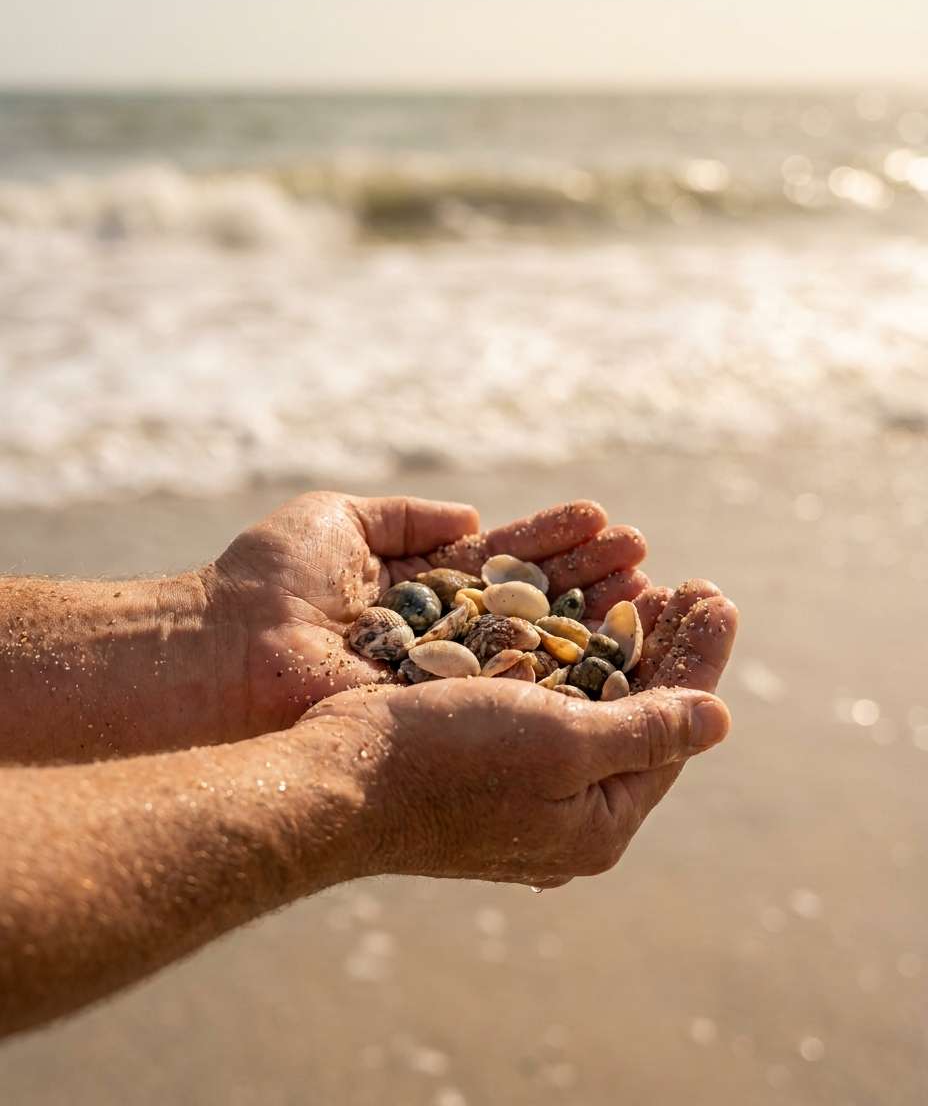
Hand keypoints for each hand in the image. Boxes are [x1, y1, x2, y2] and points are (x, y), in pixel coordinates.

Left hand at [207, 492, 647, 734]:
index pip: (504, 561)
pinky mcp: (444, 715)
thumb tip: (472, 516)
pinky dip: (565, 665)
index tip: (607, 522)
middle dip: (590, 576)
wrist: (225, 651)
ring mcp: (446, 679)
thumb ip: (408, 517)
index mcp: (419, 591)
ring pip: (537, 644)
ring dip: (592, 614)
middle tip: (648, 558)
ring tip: (652, 587)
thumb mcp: (338, 519)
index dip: (554, 542)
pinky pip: (515, 687)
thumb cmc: (268, 581)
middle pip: (533, 602)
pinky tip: (610, 640)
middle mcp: (443, 638)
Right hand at [300, 583, 736, 887]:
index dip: (700, 659)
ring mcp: (525, 788)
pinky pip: (545, 700)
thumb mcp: (562, 744)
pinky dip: (567, 653)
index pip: (673, 730)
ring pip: (591, 702)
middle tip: (696, 587)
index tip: (718, 597)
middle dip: (667, 646)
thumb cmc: (450, 760)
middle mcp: (568, 813)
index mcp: (598, 824)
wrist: (338, 780)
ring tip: (643, 584)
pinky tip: (575, 614)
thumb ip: (646, 731)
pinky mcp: (485, 759)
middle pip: (638, 715)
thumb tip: (720, 719)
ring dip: (620, 642)